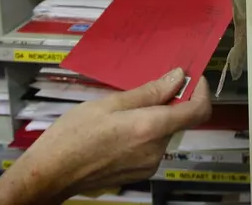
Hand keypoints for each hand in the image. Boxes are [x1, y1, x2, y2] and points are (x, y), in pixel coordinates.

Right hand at [0, 68, 210, 203]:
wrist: (50, 174)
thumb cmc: (73, 134)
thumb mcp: (109, 104)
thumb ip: (148, 92)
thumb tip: (178, 77)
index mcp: (151, 128)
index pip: (198, 111)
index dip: (201, 91)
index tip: (192, 78)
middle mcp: (156, 150)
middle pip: (179, 120)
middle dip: (169, 102)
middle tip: (146, 88)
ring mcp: (148, 165)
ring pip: (164, 133)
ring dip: (154, 118)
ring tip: (123, 110)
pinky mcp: (139, 173)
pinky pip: (151, 146)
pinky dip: (145, 133)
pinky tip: (119, 129)